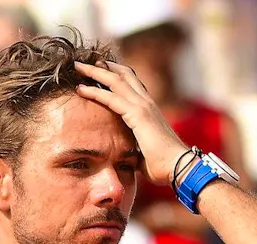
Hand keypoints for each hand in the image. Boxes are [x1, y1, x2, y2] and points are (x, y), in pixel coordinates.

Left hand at [73, 60, 188, 185]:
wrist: (178, 167)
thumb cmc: (163, 165)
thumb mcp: (143, 151)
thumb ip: (133, 146)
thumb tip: (123, 155)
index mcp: (149, 108)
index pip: (130, 82)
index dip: (114, 73)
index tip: (97, 69)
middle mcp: (146, 102)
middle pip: (122, 74)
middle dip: (101, 66)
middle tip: (82, 62)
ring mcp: (143, 106)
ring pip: (115, 81)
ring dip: (94, 72)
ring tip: (77, 67)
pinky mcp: (138, 115)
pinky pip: (111, 98)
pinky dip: (95, 92)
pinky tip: (80, 88)